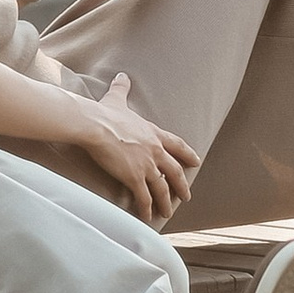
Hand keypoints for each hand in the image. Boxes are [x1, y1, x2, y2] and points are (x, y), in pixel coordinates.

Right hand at [75, 71, 199, 223]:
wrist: (96, 126)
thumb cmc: (105, 112)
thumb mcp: (117, 98)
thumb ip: (122, 88)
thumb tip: (121, 76)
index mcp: (153, 133)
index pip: (177, 145)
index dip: (187, 154)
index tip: (196, 161)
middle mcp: (155, 150)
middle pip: (174, 171)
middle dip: (182, 185)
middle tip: (187, 196)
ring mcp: (146, 165)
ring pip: (162, 188)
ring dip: (166, 202)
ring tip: (169, 213)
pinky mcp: (134, 177)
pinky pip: (144, 197)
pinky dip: (147, 208)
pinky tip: (148, 216)